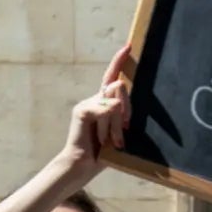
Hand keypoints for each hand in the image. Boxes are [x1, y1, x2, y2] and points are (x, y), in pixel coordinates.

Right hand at [56, 45, 131, 189]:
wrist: (84, 164)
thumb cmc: (104, 151)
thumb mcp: (119, 130)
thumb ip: (122, 113)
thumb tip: (120, 101)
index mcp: (106, 102)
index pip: (112, 76)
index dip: (119, 60)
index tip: (129, 46)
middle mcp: (96, 99)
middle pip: (120, 86)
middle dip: (126, 111)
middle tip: (124, 131)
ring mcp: (88, 103)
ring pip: (115, 102)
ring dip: (117, 125)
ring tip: (111, 140)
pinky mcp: (82, 110)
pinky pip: (106, 110)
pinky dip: (108, 126)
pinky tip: (103, 138)